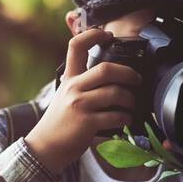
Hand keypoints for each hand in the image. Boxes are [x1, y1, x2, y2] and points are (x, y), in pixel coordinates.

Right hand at [25, 29, 141, 172]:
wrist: (45, 147)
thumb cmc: (60, 122)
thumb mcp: (64, 95)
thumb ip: (81, 83)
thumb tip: (108, 76)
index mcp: (69, 78)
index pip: (76, 46)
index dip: (93, 35)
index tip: (107, 35)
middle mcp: (74, 88)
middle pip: (106, 69)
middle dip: (128, 73)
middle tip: (137, 79)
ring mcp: (80, 105)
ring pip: (115, 93)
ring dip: (130, 100)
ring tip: (132, 105)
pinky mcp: (87, 123)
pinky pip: (115, 116)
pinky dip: (125, 117)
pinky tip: (125, 119)